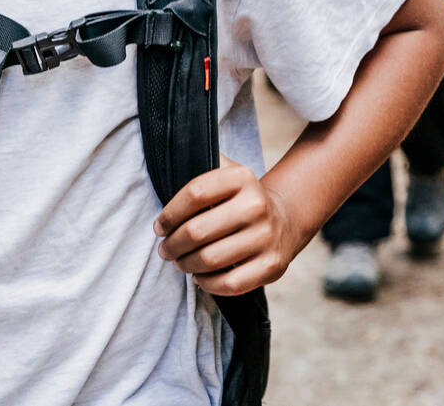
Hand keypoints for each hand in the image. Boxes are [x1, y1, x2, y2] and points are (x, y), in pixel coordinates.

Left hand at [152, 158, 305, 296]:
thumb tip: (169, 160)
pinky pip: (230, 283)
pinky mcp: (272, 266)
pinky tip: (200, 276)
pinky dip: (208, 283)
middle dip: (172, 245)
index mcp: (242, 177)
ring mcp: (266, 237)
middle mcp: (256, 205)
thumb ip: (199, 163)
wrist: (284, 219)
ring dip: (186, 265)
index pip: (194, 193)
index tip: (159, 227)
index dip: (169, 214)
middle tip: (165, 250)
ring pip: (210, 259)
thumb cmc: (239, 199)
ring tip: (180, 262)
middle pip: (197, 231)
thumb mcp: (226, 173)